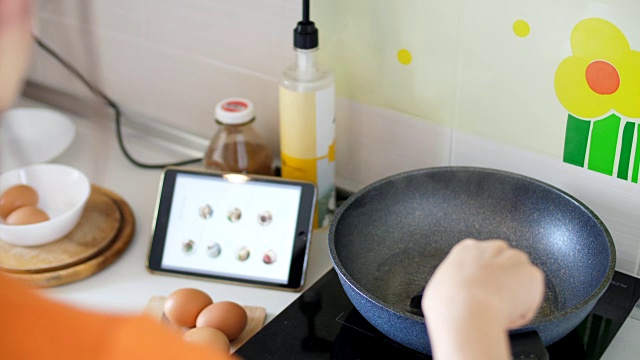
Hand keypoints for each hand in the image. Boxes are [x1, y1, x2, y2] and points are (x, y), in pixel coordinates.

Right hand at [422, 238, 544, 358]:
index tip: (480, 291)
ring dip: (514, 293)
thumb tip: (452, 293)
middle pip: (503, 263)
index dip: (482, 278)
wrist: (465, 313)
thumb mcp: (438, 286)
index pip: (481, 258)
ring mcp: (515, 260)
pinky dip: (525, 307)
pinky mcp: (533, 275)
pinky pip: (532, 295)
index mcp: (466, 249)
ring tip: (500, 311)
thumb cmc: (448, 304)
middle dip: (501, 281)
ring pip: (520, 277)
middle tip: (492, 302)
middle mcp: (492, 248)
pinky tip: (508, 315)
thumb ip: (453, 282)